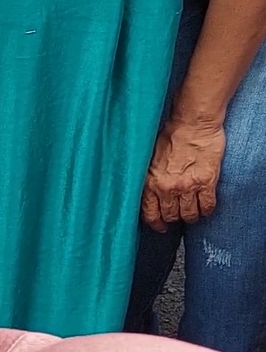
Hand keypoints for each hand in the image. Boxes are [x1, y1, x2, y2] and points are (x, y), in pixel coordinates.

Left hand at [141, 115, 226, 231]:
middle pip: (170, 216)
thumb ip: (148, 178)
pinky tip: (205, 209)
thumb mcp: (149, 159)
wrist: (192, 124)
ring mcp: (187, 187)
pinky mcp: (206, 182)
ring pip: (189, 214)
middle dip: (174, 218)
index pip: (149, 214)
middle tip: (178, 217)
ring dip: (191, 216)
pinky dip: (206, 210)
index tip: (160, 227)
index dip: (155, 223)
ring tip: (192, 214)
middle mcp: (167, 188)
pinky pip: (207, 206)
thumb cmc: (170, 136)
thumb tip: (144, 193)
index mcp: (150, 183)